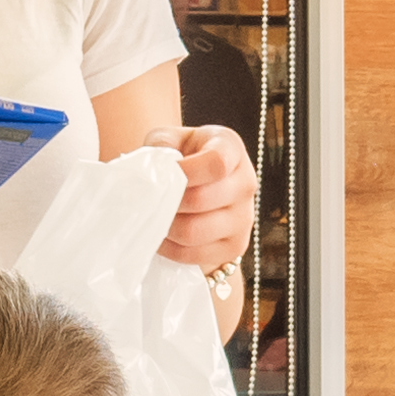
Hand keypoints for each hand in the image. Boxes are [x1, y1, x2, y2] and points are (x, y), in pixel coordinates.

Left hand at [156, 122, 259, 279]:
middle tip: (148, 202)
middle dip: (167, 203)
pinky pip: (195, 254)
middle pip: (201, 200)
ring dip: (166, 228)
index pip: (216, 163)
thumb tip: (155, 168)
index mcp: (230, 148)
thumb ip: (160, 145)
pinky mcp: (236, 246)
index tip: (162, 175)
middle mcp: (245, 182)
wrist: (200, 191)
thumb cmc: (181, 159)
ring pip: (194, 232)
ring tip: (153, 219)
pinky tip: (162, 236)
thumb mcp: (169, 140)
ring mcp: (244, 218)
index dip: (184, 172)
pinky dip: (170, 249)